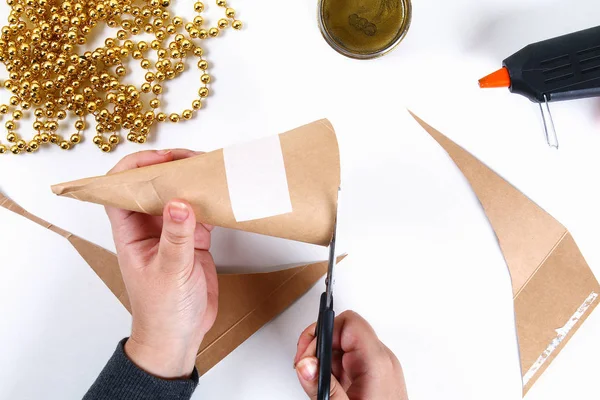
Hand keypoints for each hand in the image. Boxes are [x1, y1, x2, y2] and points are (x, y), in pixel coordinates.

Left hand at [105, 149, 218, 379]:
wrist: (179, 336)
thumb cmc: (162, 311)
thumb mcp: (169, 272)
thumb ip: (176, 237)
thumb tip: (179, 202)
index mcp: (131, 233)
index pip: (120, 191)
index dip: (134, 169)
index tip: (160, 160)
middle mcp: (149, 228)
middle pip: (152, 187)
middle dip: (169, 168)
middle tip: (192, 159)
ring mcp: (172, 234)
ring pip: (178, 197)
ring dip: (191, 183)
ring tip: (210, 170)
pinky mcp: (193, 241)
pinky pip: (200, 213)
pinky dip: (210, 202)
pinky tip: (222, 195)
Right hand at [294, 311, 407, 399]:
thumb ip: (323, 385)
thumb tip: (306, 363)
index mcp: (376, 362)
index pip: (349, 323)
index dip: (324, 331)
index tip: (307, 350)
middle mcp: (381, 360)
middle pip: (343, 332)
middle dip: (319, 346)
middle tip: (304, 366)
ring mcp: (379, 369)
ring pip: (343, 347)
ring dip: (323, 360)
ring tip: (314, 379)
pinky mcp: (374, 378)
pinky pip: (348, 362)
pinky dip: (333, 370)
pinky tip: (326, 386)